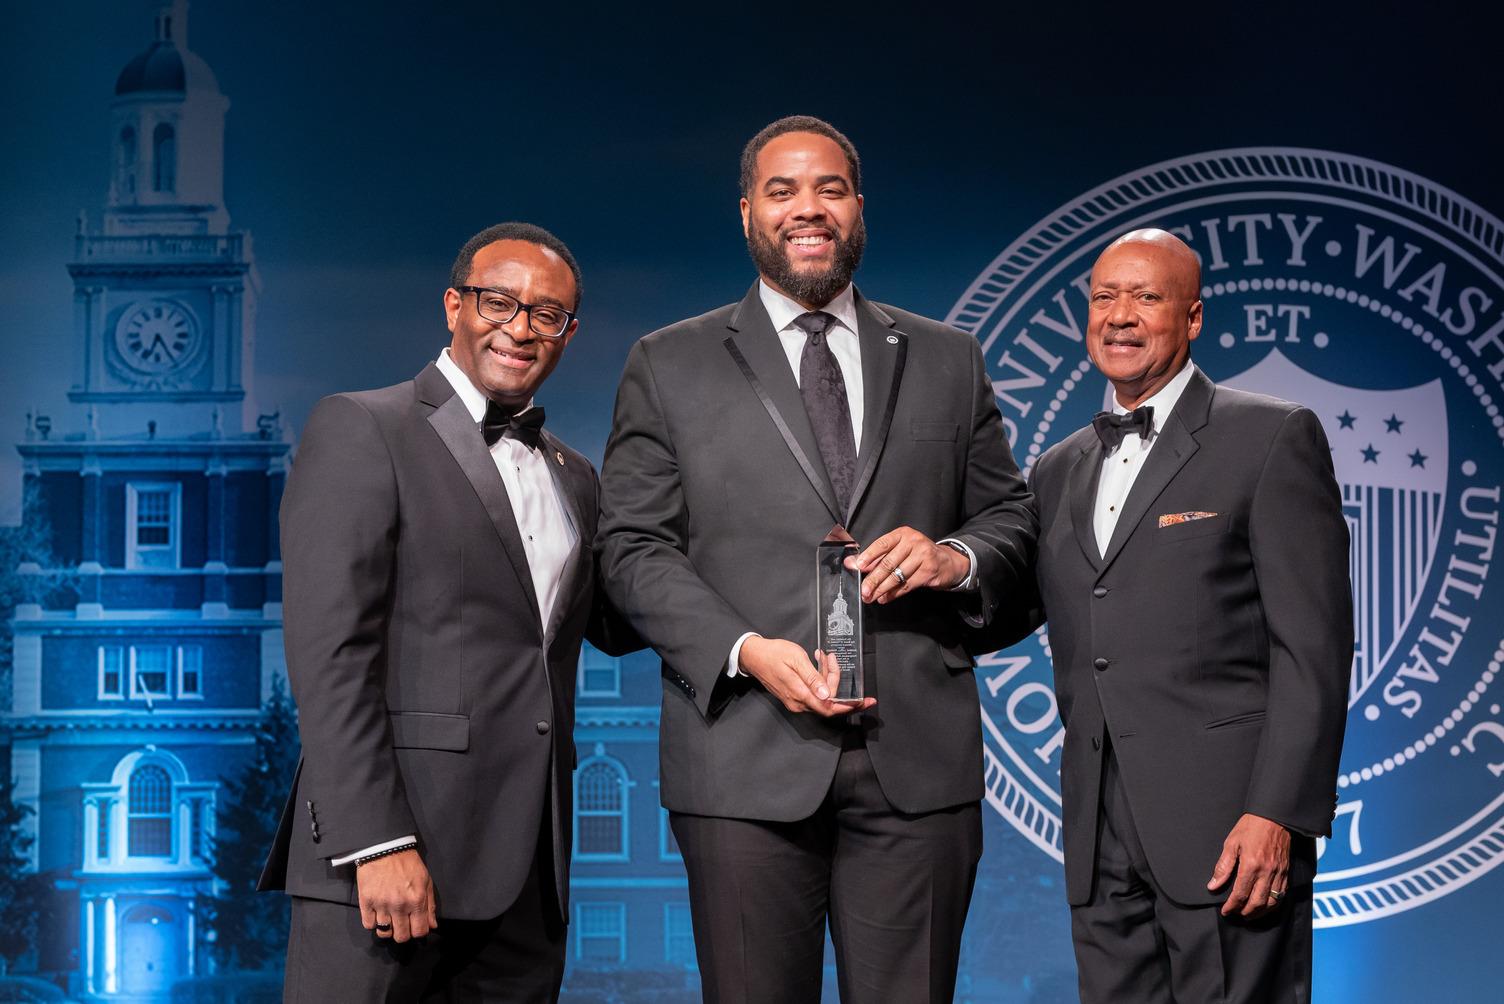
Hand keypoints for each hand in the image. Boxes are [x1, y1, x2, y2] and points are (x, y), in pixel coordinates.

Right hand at [357, 848, 437, 941]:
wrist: (385, 847)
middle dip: (403, 933)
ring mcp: (381, 904)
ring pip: (384, 933)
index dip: (418, 932)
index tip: (415, 926)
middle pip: (401, 937)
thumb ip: (430, 905)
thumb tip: (432, 926)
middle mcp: (400, 905)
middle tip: (401, 923)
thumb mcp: (426, 881)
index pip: (420, 931)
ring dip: (387, 928)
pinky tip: (377, 913)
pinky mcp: (366, 901)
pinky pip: (368, 925)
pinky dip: (373, 922)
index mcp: (417, 899)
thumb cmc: (408, 863)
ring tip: (389, 918)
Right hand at [739, 637, 875, 715]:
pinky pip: (814, 693)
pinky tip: (818, 664)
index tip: (866, 701)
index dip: (850, 706)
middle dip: (837, 682)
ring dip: (828, 678)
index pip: (830, 708)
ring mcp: (795, 701)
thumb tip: (827, 695)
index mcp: (800, 694)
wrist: (753, 656)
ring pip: (822, 696)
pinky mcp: (793, 697)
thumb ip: (813, 678)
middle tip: (833, 659)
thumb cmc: (773, 654)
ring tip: (824, 657)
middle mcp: (798, 703)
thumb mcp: (796, 659)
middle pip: (829, 701)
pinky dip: (821, 680)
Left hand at [849, 527, 968, 603]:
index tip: (858, 567)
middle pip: (888, 563)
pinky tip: (885, 597)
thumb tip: (854, 563)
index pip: (882, 544)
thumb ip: (878, 556)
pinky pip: (906, 585)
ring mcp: (923, 556)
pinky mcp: (928, 571)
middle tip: (864, 590)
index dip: (868, 556)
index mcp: (902, 534)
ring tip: (872, 596)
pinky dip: (894, 593)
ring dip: (882, 589)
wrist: (947, 562)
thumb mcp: (900, 550)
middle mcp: (913, 542)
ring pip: (897, 576)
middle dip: (873, 579)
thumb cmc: (919, 555)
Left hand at [1206, 813, 1290, 917]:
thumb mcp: (1231, 843)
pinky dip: (1274, 904)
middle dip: (1245, 913)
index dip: (1232, 906)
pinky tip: (1266, 905)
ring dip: (1260, 912)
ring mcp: (1279, 873)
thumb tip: (1213, 885)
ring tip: (1249, 914)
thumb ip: (1223, 866)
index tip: (1226, 911)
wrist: (1274, 817)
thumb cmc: (1251, 827)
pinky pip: (1282, 894)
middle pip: (1257, 903)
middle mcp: (1267, 872)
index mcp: (1251, 865)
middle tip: (1236, 915)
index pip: (1240, 894)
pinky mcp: (1286, 872)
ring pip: (1272, 902)